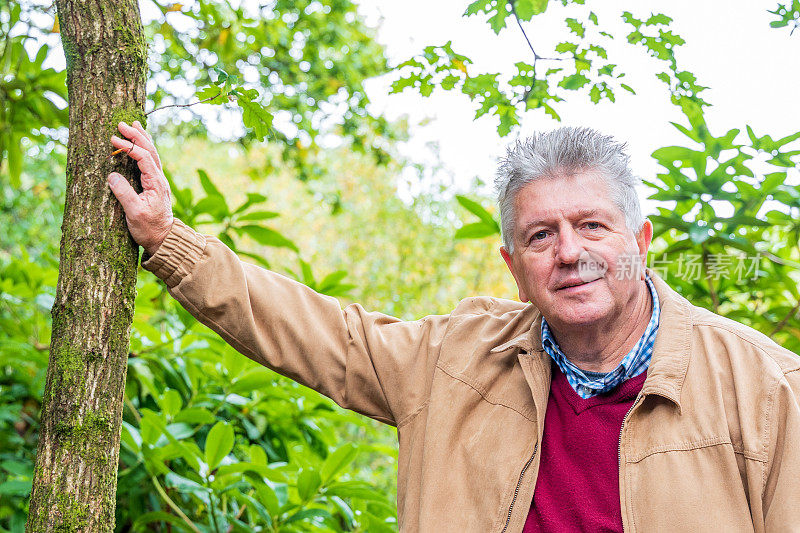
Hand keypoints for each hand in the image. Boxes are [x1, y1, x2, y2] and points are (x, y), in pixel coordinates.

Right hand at [107, 121, 173, 255]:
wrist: (163, 239)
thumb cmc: (149, 228)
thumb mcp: (135, 213)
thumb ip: (124, 194)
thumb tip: (112, 175)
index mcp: (156, 183)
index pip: (143, 157)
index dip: (129, 147)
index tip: (114, 140)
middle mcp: (160, 179)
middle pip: (151, 151)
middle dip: (137, 136)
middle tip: (122, 123)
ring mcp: (158, 181)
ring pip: (152, 154)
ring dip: (143, 139)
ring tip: (134, 124)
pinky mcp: (154, 184)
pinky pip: (150, 161)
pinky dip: (144, 149)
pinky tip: (139, 144)